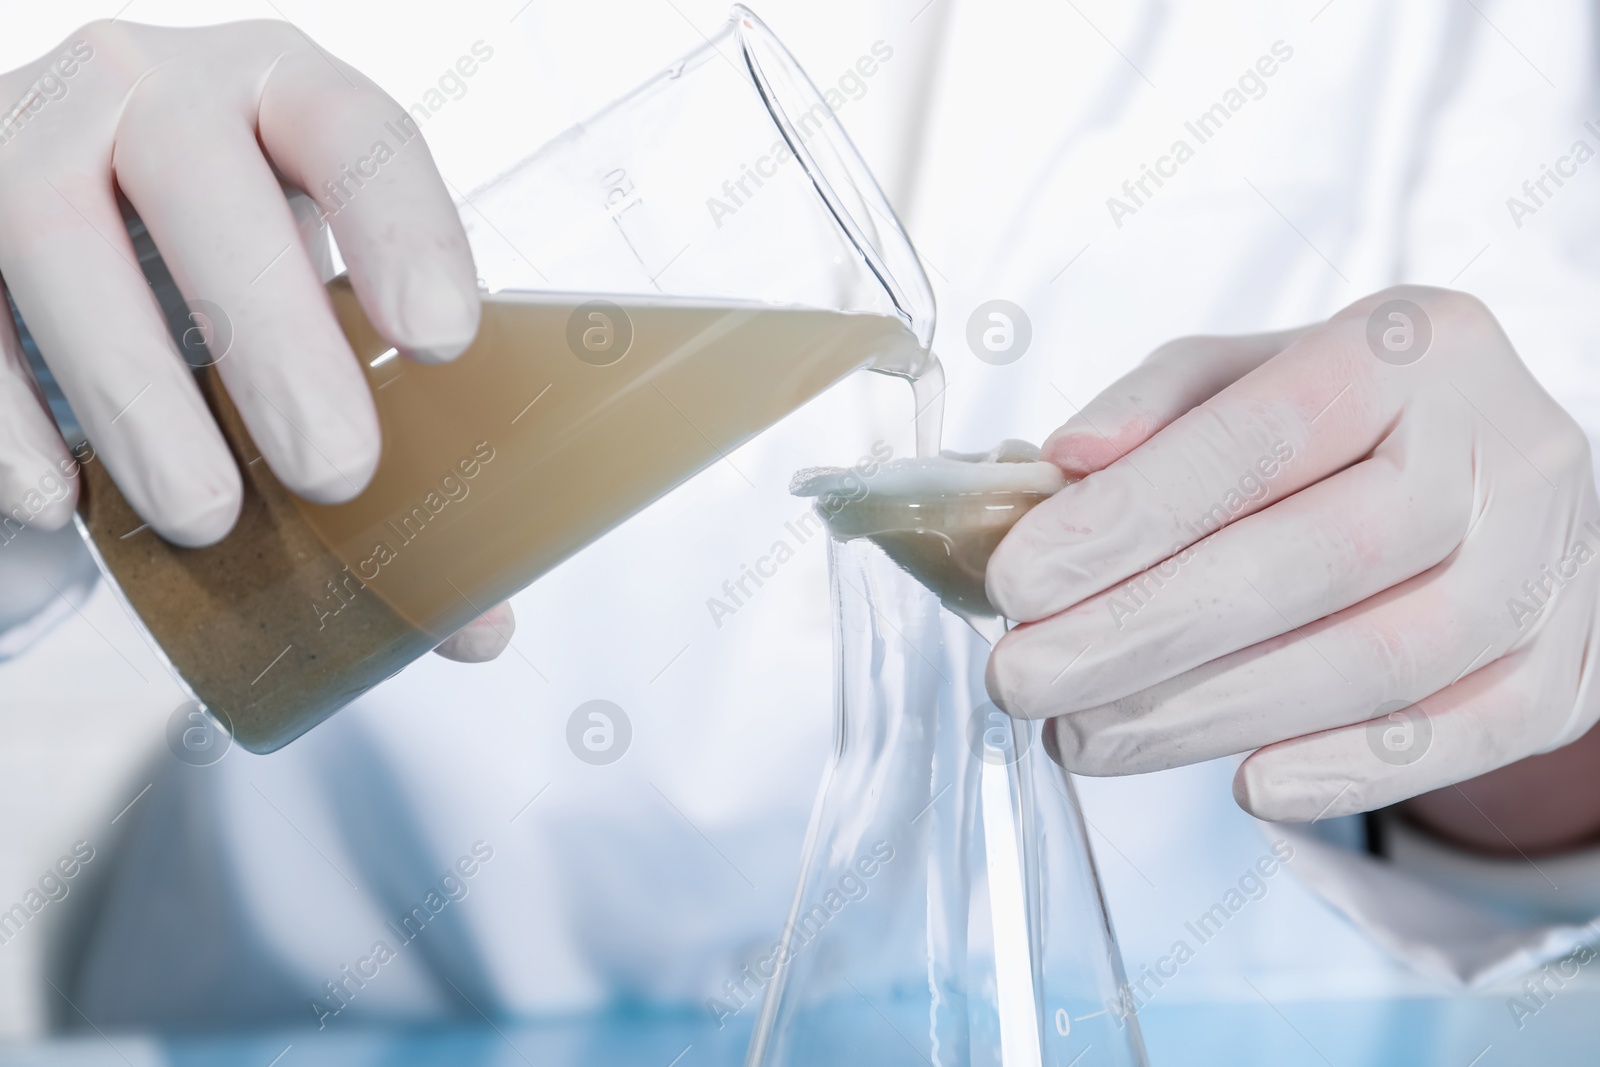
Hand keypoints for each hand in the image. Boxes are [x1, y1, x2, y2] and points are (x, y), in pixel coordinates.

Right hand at [0, 20, 508, 657]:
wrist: (77, 215)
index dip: (403, 227)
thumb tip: (479, 625)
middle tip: (337, 474)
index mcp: (279, 93)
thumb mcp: (318, 307)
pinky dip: (7, 415)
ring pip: (53, 236)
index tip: (443, 344)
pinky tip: (63, 502)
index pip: (352, 127)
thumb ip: (402, 437)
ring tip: (209, 517)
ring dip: (137, 394)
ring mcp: (26, 134)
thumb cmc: (231, 267)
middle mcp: (149, 86)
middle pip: (204, 186)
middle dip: (275, 340)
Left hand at [985, 287, 1599, 829]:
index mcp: (1410, 347)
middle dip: (1144, 634)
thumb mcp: (1249, 374)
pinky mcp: (1571, 661)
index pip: (1257, 437)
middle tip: (1023, 681)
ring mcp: (1553, 560)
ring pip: (1381, 661)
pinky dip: (1351, 771)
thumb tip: (1063, 464)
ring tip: (1087, 740)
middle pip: (1315, 558)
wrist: (1502, 472)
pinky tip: (1244, 784)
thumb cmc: (1348, 422)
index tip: (1016, 583)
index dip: (1129, 519)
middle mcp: (1502, 445)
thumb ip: (1156, 407)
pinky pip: (1467, 735)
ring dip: (1212, 716)